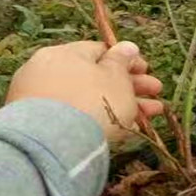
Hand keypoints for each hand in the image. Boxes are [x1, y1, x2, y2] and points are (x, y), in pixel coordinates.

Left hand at [6, 41, 162, 141]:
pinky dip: (99, 121)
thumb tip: (127, 46)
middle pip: (95, 77)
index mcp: (65, 53)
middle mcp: (48, 73)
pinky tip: (126, 131)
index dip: (126, 61)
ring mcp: (42, 102)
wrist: (53, 148)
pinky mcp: (40, 129)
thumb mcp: (115, 78)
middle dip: (130, 86)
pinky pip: (76, 119)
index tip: (146, 71)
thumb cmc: (91, 102)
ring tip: (152, 116)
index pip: (99, 51)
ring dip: (122, 105)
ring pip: (89, 100)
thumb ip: (122, 61)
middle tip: (156, 94)